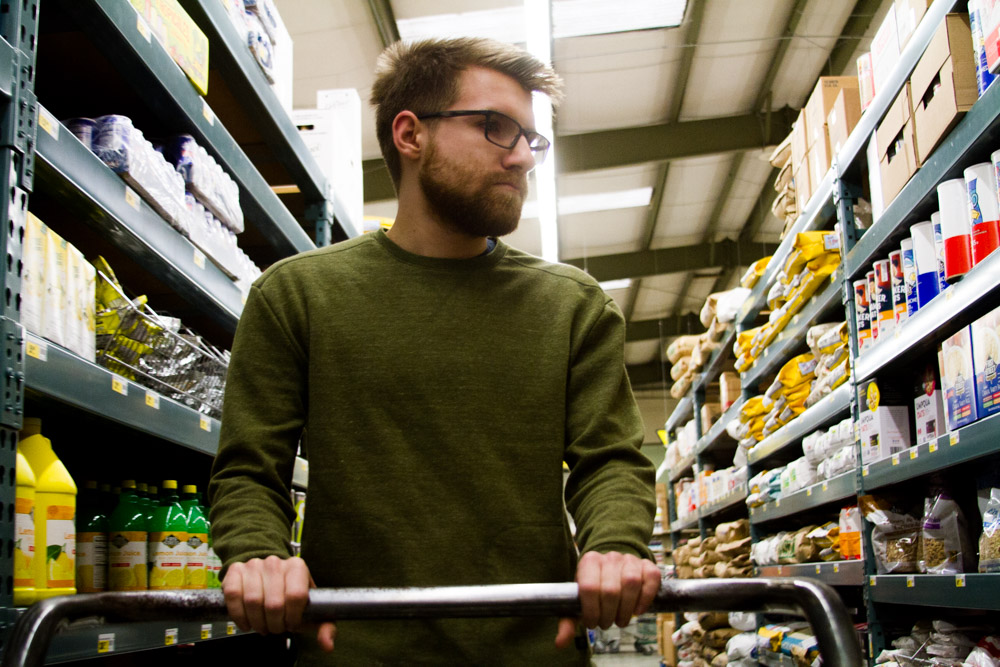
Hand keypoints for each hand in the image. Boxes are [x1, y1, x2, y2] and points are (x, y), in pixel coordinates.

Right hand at [222, 555, 336, 651]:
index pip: (296, 596)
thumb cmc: (291, 595)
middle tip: (275, 628)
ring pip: (253, 601)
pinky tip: (246, 622)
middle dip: (274, 624)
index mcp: (297, 567)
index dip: (292, 617)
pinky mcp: (236, 570)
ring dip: (257, 622)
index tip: (291, 623)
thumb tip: (327, 645)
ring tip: (262, 625)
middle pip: (274, 603)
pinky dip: (239, 615)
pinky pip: (234, 595)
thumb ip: (325, 627)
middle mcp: (275, 562)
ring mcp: (254, 565)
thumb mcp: (311, 608)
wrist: (268, 575)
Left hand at [554, 550, 660, 648]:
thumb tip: (560, 643)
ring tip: (621, 620)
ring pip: (631, 583)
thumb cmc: (593, 589)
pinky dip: (646, 597)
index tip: (593, 623)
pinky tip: (638, 610)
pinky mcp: (646, 564)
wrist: (612, 568)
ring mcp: (629, 559)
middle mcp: (609, 557)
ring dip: (626, 609)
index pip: (589, 587)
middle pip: (611, 589)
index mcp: (588, 561)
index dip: (592, 611)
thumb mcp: (578, 602)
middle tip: (607, 624)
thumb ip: (568, 622)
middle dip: (609, 614)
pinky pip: (650, 578)